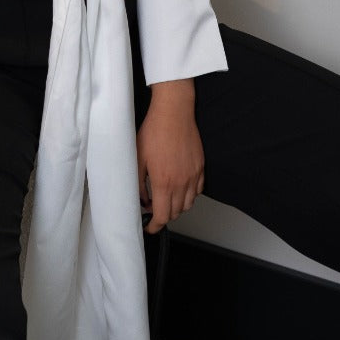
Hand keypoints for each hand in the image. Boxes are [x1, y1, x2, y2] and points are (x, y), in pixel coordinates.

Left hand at [136, 79, 203, 234]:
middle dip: (163, 215)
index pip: (162, 216)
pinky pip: (198, 190)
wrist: (173, 113)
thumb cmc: (154, 131)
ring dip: (177, 206)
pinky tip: (180, 186)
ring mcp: (193, 175)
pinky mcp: (201, 167)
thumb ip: (138, 183)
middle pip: (176, 213)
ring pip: (188, 204)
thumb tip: (141, 199)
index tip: (149, 226)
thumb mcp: (138, 159)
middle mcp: (182, 182)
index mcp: (164, 182)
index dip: (154, 226)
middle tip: (153, 208)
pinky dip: (190, 194)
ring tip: (166, 197)